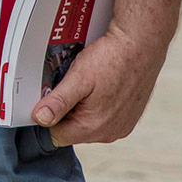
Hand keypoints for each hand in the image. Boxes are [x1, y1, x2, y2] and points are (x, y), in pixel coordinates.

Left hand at [32, 0, 181, 146]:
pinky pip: (104, 118)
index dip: (50, 115)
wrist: (141, 46)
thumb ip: (57, 102)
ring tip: (88, 84)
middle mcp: (110, 133)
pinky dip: (98, 105)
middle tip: (73, 85)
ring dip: (82, 108)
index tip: (54, 96)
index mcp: (94, 127)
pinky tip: (101, 86)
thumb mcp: (78, 78)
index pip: (57, 135)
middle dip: (67, 110)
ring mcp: (122, 127)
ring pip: (88, 124)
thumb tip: (40, 119)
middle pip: (72, 130)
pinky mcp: (129, 119)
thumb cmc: (112, 60)